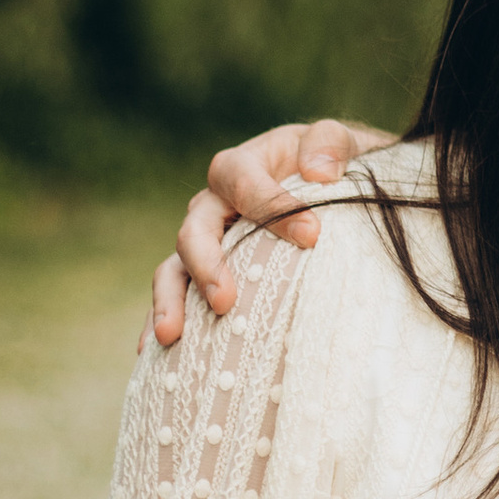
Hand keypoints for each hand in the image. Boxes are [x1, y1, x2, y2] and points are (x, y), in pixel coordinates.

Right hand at [148, 118, 390, 347]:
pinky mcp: (207, 274)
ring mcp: (207, 242)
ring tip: (172, 336)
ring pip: (174, 268)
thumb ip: (331, 143)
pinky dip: (162, 320)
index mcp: (242, 167)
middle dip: (206, 266)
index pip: (244, 183)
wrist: (334, 188)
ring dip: (170, 301)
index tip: (312, 236)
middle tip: (224, 301)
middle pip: (195, 230)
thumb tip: (318, 173)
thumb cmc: (336, 166)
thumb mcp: (343, 143)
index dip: (273, 208)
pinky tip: (155, 356)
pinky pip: (178, 296)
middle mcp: (214, 205)